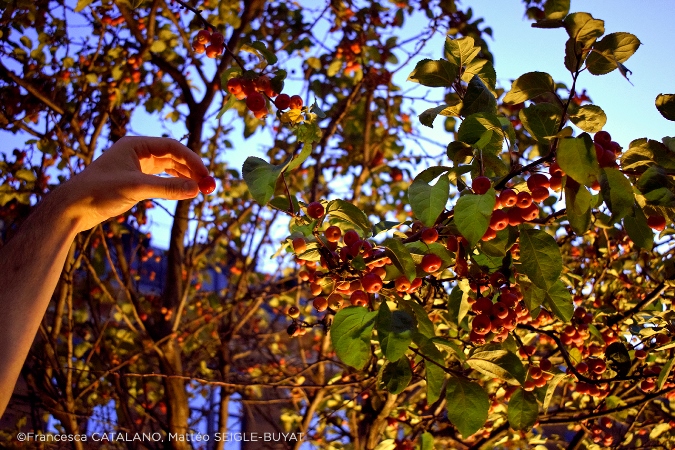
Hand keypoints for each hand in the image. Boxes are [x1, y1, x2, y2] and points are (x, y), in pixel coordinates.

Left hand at [59, 136, 209, 231]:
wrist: (72, 208)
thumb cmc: (99, 191)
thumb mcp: (136, 188)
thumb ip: (167, 187)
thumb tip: (195, 189)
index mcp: (136, 145)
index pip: (172, 147)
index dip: (192, 161)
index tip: (206, 177)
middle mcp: (137, 152)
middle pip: (173, 157)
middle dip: (192, 170)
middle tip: (208, 186)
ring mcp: (136, 166)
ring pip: (168, 169)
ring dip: (184, 178)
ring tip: (200, 190)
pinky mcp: (134, 181)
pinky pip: (160, 179)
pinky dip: (173, 185)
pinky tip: (183, 192)